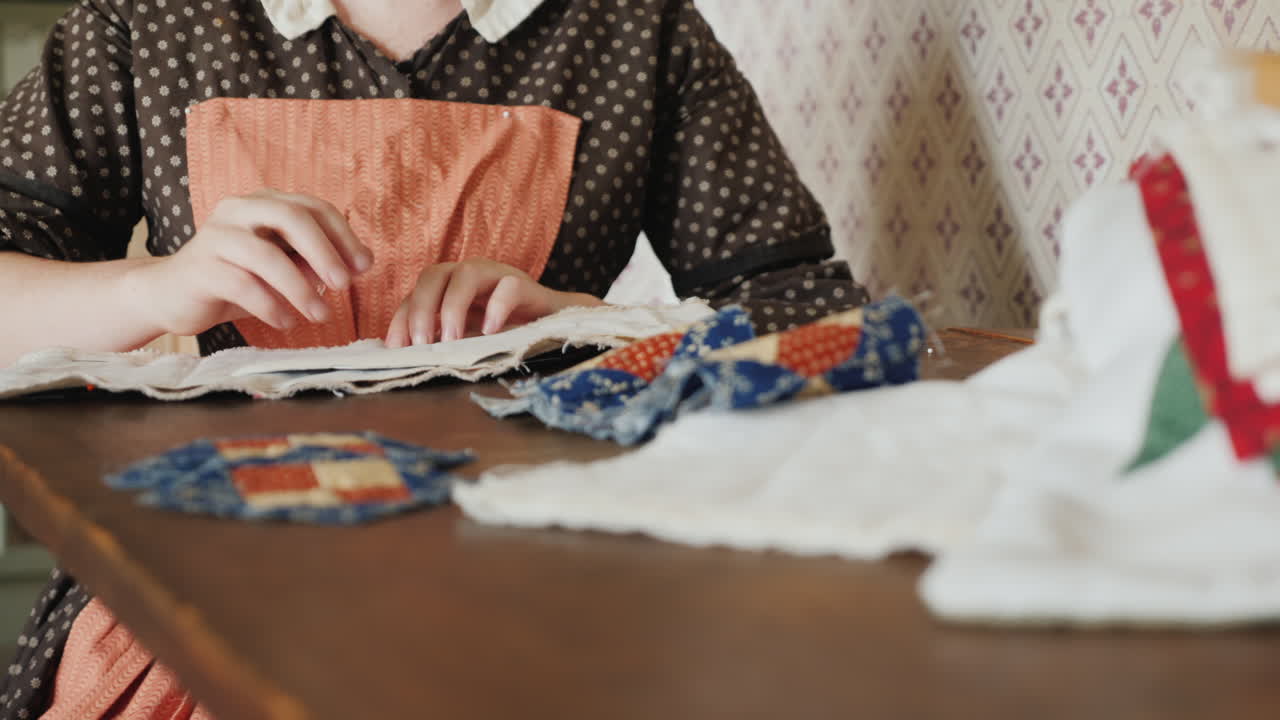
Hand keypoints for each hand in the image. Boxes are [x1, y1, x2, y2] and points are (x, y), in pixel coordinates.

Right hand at [128, 189, 372, 336]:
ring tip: (320, 316)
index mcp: (263, 203)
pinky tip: (286, 322)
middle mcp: (238, 210)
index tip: (364, 267)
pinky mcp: (199, 268)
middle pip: (290, 217)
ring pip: (266, 255)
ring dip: (300, 289)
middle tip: (345, 285)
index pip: (312, 207)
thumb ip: (312, 263)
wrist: (170, 295)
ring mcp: (215, 237)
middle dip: (324, 252)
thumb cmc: (235, 280)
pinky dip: (271, 306)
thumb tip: (354, 267)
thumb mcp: (281, 269)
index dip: (343, 235)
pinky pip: (242, 285)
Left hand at [384, 258, 602, 346]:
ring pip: (467, 273)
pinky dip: (497, 307)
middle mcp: (469, 275)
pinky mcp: (525, 285)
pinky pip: (509, 287)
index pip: (416, 294)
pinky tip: (490, 332)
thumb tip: (403, 357)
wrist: (553, 325)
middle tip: (422, 344)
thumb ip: (439, 341)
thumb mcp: (465, 338)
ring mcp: (497, 276)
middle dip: (422, 309)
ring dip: (453, 306)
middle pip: (434, 274)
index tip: (397, 348)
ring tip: (452, 340)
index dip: (403, 319)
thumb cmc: (504, 332)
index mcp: (449, 287)